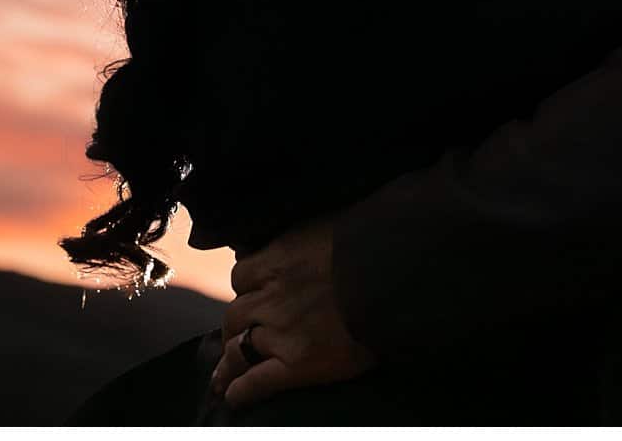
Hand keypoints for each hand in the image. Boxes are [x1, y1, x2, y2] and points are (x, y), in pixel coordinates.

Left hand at [209, 219, 374, 407]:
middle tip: (238, 335)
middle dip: (236, 326)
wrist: (397, 274)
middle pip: (235, 314)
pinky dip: (242, 391)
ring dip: (230, 361)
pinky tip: (235, 396)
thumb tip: (305, 234)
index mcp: (279, 260)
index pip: (242, 275)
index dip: (248, 287)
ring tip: (224, 373)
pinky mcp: (297, 363)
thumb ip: (307, 235)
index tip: (252, 294)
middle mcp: (272, 296)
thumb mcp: (331, 225)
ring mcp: (281, 332)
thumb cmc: (372, 245)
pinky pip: (257, 382)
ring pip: (238, 349)